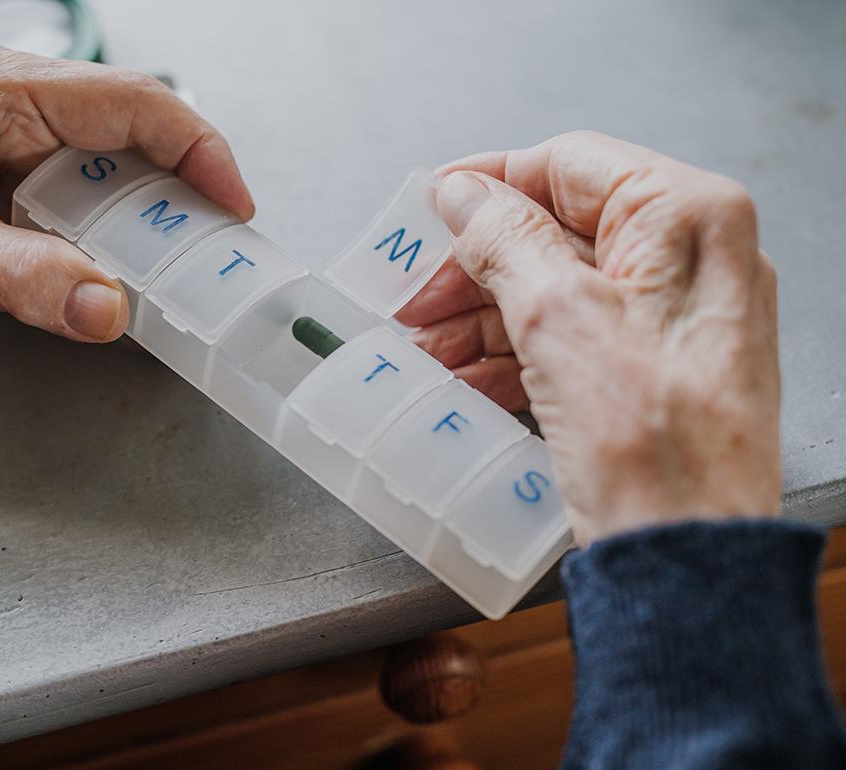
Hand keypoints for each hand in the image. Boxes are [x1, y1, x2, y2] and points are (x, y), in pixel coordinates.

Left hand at [0, 44, 252, 341]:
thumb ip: (22, 279)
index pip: (131, 102)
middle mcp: (21, 98)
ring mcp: (26, 131)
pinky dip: (124, 226)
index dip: (196, 150)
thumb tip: (107, 308)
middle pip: (139, 131)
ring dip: (157, 213)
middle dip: (185, 190)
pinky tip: (131, 262)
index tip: (232, 205)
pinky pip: (97, 188)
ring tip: (179, 262)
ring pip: (123, 162)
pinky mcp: (27, 168)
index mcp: (0, 89)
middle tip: (213, 249)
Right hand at [397, 131, 779, 544]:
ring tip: (428, 349)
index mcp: (688, 219)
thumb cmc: (651, 446)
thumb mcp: (559, 318)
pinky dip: (514, 352)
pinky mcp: (652, 367)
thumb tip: (462, 192)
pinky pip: (572, 336)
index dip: (490, 182)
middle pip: (558, 230)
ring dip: (485, 316)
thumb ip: (504, 241)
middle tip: (416, 298)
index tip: (430, 205)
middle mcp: (691, 258)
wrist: (689, 558)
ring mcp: (673, 316)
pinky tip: (465, 376)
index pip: (570, 166)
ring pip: (558, 287)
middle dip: (477, 267)